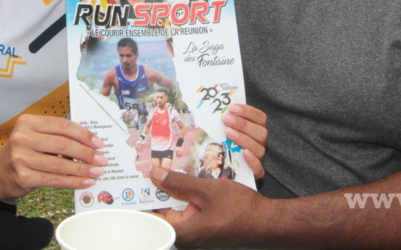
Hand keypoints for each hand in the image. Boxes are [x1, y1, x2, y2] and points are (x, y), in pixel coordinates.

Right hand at [0, 114, 105, 198]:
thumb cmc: (24, 151)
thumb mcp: (35, 136)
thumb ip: (57, 135)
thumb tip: (90, 144)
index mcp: (28, 122)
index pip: (62, 125)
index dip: (83, 134)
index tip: (99, 143)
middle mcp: (23, 138)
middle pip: (63, 145)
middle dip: (86, 153)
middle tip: (102, 159)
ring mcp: (21, 158)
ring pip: (60, 164)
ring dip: (82, 169)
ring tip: (97, 172)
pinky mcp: (23, 177)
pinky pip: (54, 180)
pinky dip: (72, 181)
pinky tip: (85, 182)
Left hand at [151, 166, 267, 247]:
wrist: (266, 221)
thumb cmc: (240, 209)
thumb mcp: (207, 191)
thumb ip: (180, 183)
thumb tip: (155, 175)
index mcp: (183, 231)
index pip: (152, 216)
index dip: (142, 196)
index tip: (133, 179)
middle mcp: (186, 235)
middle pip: (162, 210)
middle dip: (157, 188)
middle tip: (150, 166)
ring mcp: (195, 230)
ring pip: (175, 207)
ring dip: (172, 189)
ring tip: (164, 167)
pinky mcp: (204, 224)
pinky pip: (187, 207)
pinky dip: (184, 193)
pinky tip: (185, 176)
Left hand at [221, 103, 266, 178]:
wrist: (219, 169)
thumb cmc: (221, 143)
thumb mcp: (221, 129)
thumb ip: (222, 119)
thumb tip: (207, 106)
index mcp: (256, 129)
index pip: (260, 118)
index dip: (248, 111)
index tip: (232, 108)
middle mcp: (259, 143)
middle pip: (261, 132)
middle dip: (243, 124)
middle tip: (226, 119)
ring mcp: (258, 158)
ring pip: (259, 148)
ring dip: (244, 138)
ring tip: (228, 133)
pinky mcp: (255, 173)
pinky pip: (259, 168)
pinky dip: (253, 160)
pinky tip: (244, 153)